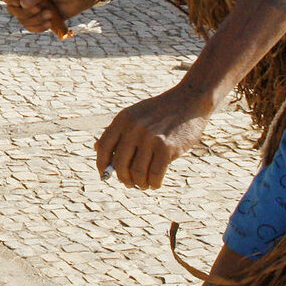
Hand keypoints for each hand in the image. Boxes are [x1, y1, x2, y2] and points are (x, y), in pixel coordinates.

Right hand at [2, 0, 96, 36]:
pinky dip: (38, 28)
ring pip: (22, 20)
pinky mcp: (40, 19)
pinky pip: (31, 27)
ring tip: (50, 15)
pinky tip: (49, 23)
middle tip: (41, 9)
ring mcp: (32, 8)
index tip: (19, 2)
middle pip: (12, 9)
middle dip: (26, 12)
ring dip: (34, 21)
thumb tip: (22, 4)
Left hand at [95, 84, 216, 189]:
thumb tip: (97, 150)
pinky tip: (155, 184)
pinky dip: (154, 183)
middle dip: (123, 178)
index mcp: (123, 119)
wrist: (189, 101)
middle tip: (130, 184)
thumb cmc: (160, 112)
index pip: (104, 146)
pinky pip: (155, 174)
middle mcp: (134, 128)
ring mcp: (150, 138)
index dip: (101, 164)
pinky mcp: (167, 147)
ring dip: (140, 183)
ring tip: (144, 184)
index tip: (104, 175)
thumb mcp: (134, 115)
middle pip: (119, 164)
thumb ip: (118, 131)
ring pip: (137, 172)